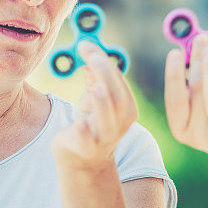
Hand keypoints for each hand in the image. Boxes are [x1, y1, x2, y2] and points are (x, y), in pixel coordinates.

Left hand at [52, 41, 137, 170]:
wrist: (84, 162)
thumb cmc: (91, 124)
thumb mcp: (95, 100)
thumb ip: (94, 78)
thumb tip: (90, 54)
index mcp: (126, 107)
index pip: (118, 80)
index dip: (103, 60)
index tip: (85, 45)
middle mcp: (120, 123)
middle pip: (117, 97)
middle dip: (104, 74)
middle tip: (89, 56)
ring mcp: (104, 137)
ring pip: (107, 119)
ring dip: (101, 102)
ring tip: (94, 87)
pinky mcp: (86, 149)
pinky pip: (87, 141)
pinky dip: (85, 132)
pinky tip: (80, 123)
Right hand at [164, 34, 207, 165]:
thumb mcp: (199, 108)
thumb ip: (193, 85)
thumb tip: (193, 49)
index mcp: (181, 128)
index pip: (174, 100)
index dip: (174, 76)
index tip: (174, 52)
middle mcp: (198, 134)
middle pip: (195, 92)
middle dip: (197, 62)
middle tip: (200, 40)